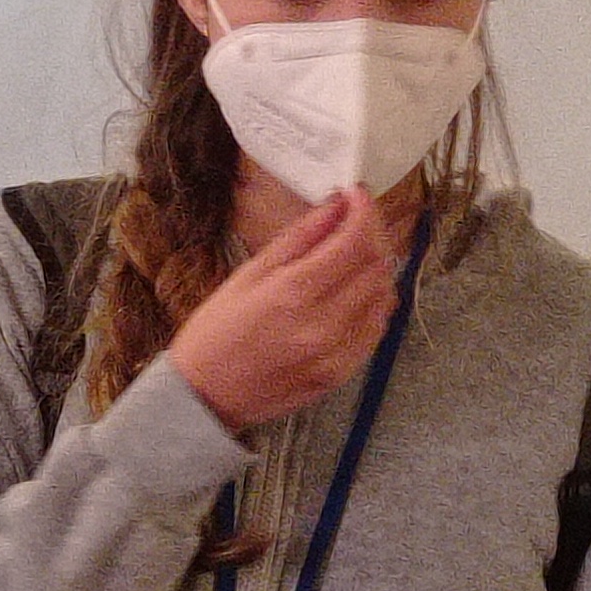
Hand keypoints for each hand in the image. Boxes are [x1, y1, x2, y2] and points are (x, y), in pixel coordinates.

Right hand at [165, 186, 404, 434]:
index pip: (355, 241)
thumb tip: (336, 205)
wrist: (206, 396)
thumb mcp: (248, 274)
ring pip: (384, 295)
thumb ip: (299, 238)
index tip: (356, 194)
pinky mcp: (343, 373)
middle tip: (355, 221)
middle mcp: (324, 324)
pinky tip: (354, 293)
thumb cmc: (217, 332)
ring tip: (353, 256)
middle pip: (376, 265)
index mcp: (294, 293)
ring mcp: (338, 353)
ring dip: (376, 267)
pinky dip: (374, 302)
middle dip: (372, 233)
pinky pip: (377, 328)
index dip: (364, 210)